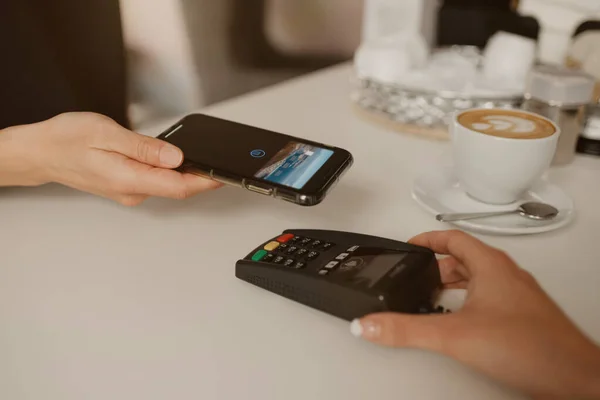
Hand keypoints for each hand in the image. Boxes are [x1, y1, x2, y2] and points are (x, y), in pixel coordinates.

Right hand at [0, 112, 221, 204]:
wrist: (40, 152)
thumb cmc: (66, 140)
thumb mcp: (107, 134)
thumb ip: (144, 148)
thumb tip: (176, 157)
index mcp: (129, 179)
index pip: (177, 187)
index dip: (204, 181)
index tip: (223, 174)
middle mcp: (131, 192)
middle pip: (176, 187)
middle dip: (201, 176)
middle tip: (219, 161)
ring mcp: (128, 191)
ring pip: (166, 184)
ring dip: (185, 173)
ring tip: (201, 158)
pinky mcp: (126, 186)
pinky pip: (155, 181)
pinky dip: (168, 171)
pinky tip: (173, 159)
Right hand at [350, 230, 599, 398]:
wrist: (573, 378)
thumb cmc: (531, 347)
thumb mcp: (454, 336)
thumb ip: (407, 329)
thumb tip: (370, 323)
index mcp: (491, 266)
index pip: (454, 237)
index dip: (428, 238)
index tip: (410, 245)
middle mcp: (506, 275)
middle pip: (464, 258)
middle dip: (437, 268)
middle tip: (416, 280)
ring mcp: (518, 295)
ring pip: (478, 279)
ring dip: (453, 286)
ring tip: (432, 301)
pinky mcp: (523, 316)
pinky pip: (490, 298)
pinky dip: (468, 302)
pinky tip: (461, 324)